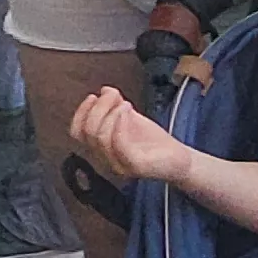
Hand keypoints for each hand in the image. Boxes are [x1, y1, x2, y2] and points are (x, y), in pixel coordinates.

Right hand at [66, 85, 187, 187]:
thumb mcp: (132, 120)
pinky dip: (120, 123)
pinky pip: (119, 144)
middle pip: (88, 132)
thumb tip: (104, 90)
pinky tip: (128, 111)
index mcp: (101, 148)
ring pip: (101, 138)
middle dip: (98, 107)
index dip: (81, 112)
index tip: (92, 96)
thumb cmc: (155, 143)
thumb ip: (115, 106)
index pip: (77, 133)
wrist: (180, 160)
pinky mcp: (135, 167)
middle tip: (113, 94)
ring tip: (125, 103)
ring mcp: (120, 165)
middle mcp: (106, 159)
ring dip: (110, 113)